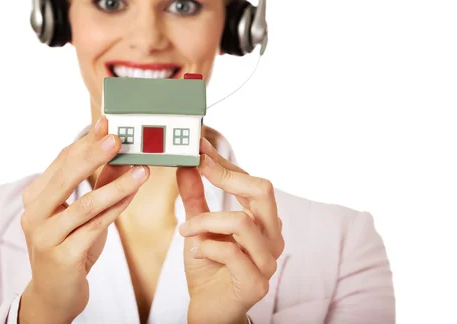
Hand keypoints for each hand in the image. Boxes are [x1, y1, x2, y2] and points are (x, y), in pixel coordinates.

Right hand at [18, 118, 149, 323]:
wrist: (54, 294)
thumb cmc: (70, 246)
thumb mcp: (82, 213)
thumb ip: (100, 183)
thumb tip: (123, 153)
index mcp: (35, 197)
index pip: (61, 161)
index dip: (85, 141)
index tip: (107, 124)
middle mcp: (34, 214)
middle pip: (66, 176)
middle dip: (94, 154)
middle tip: (119, 138)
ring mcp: (45, 236)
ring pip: (86, 204)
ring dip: (117, 185)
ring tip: (142, 170)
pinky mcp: (62, 257)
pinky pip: (95, 228)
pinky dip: (116, 209)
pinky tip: (133, 195)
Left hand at [176, 138, 284, 323]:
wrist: (209, 309)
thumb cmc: (209, 266)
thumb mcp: (199, 226)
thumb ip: (195, 198)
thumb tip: (187, 166)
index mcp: (263, 221)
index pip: (251, 181)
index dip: (225, 163)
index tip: (199, 149)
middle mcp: (271, 237)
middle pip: (263, 191)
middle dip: (226, 176)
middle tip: (198, 169)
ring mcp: (267, 261)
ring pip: (241, 221)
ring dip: (205, 221)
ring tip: (185, 231)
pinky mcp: (256, 283)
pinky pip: (232, 252)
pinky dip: (206, 247)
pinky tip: (195, 251)